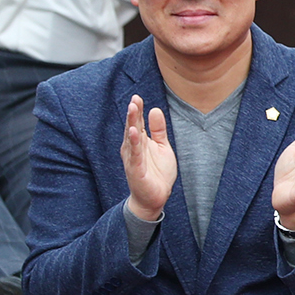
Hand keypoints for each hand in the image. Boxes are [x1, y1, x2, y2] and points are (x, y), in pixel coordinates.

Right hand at [121, 95, 175, 221]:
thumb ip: (158, 130)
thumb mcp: (162, 147)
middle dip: (133, 113)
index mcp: (140, 142)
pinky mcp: (136, 169)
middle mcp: (133, 149)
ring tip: (132, 109)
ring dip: (132, 123)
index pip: (137, 123)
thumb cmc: (157, 172)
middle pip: (133, 127)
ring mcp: (133, 159)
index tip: (137, 97)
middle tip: (134, 99)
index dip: (138, 110)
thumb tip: (155, 110)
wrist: (155, 197)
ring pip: (132, 138)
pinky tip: (134, 132)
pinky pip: (135, 154)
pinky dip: (134, 143)